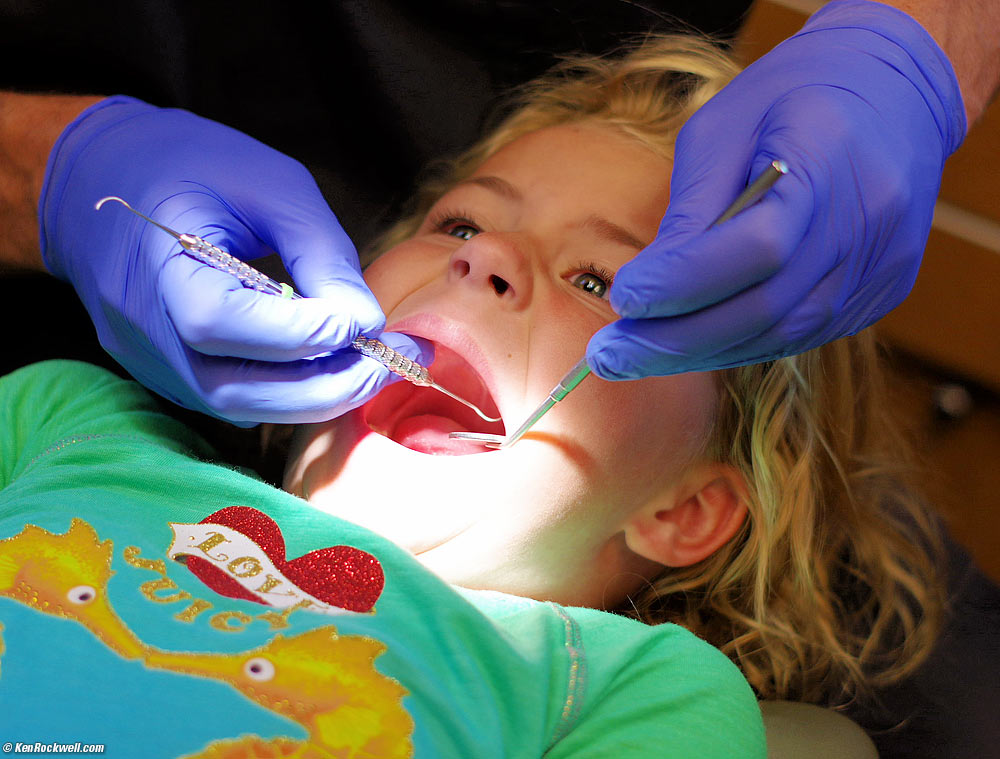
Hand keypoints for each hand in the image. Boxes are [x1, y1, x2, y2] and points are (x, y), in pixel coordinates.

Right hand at [40, 96, 429, 423]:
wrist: (101, 179)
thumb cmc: (191, 166)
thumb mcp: (268, 182)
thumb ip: (319, 252)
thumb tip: (367, 320)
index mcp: (158, 265)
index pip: (225, 324)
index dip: (304, 333)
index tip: (368, 320)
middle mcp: (146, 331)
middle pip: (238, 389)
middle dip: (329, 385)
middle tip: (395, 362)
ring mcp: (152, 361)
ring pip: (241, 406)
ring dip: (317, 397)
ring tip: (376, 366)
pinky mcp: (167, 373)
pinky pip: (235, 398)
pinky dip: (290, 392)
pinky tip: (332, 366)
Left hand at [587, 0, 965, 378]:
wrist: (892, 91)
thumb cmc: (790, 98)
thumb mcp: (722, 128)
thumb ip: (691, 211)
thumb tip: (645, 290)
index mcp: (830, 159)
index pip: (756, 247)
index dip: (683, 283)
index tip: (622, 299)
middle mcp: (869, 223)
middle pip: (765, 309)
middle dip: (675, 341)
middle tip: (609, 356)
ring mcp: (881, 264)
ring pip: (780, 335)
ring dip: (699, 353)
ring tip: (635, 355)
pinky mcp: (881, 291)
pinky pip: (801, 335)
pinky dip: (738, 344)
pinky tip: (689, 343)